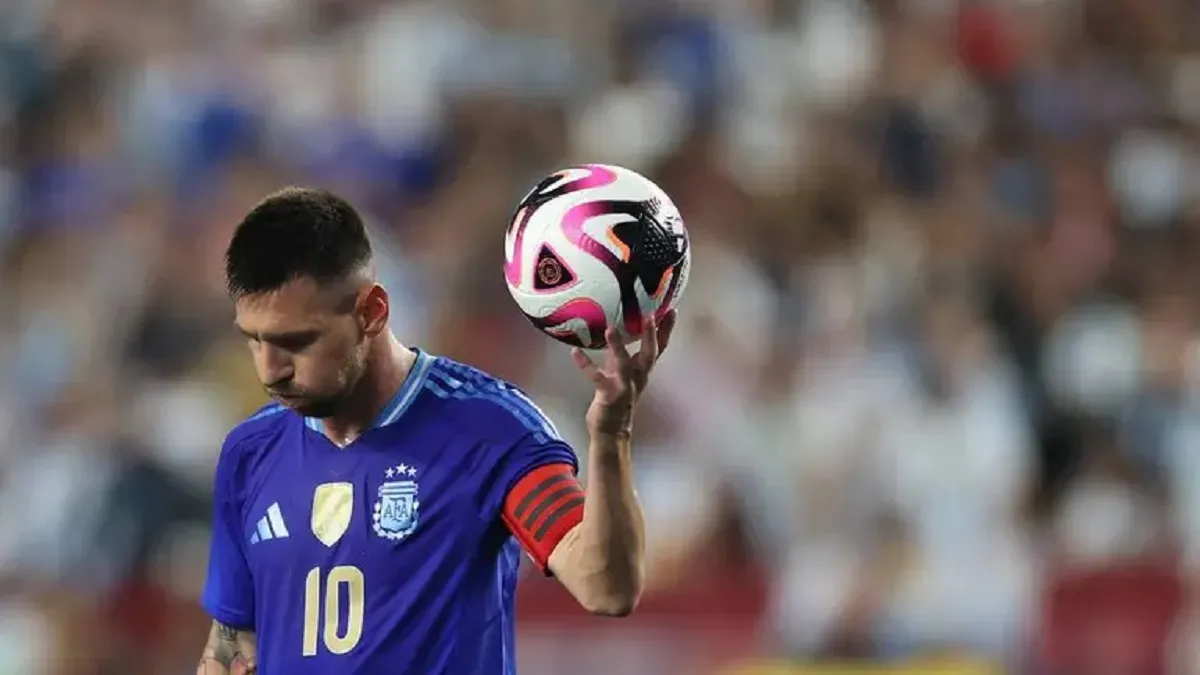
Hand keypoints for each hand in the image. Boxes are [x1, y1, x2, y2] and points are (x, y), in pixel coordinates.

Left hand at [571, 309, 676, 435]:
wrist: (612, 431)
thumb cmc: (616, 397)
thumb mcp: (621, 371)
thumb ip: (621, 352)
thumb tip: (616, 329)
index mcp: (642, 370)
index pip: (659, 347)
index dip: (666, 330)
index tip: (672, 310)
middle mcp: (637, 377)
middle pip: (650, 353)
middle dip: (651, 334)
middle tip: (651, 315)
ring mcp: (624, 386)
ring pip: (624, 363)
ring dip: (618, 346)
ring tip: (611, 328)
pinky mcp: (608, 394)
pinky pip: (596, 377)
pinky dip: (585, 364)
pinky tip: (575, 352)